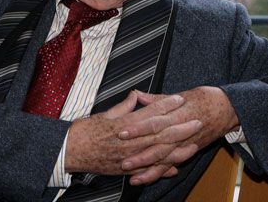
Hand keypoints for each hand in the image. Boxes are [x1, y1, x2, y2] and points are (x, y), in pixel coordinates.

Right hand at [65, 91, 200, 175]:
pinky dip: (162, 169)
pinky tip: (176, 167)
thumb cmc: (85, 131)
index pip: (150, 113)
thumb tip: (136, 96)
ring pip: (158, 153)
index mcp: (124, 125)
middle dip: (180, 127)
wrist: (71, 152)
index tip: (179, 99)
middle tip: (197, 121)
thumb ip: (124, 107)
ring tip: (194, 143)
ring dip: (178, 148)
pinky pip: (148, 170)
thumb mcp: (105, 114)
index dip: (166, 105)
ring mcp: (129, 157)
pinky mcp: (126, 169)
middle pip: (160, 133)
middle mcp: (129, 142)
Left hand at [119, 86, 239, 184]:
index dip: (139, 128)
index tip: (123, 132)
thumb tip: (137, 94)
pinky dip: (157, 173)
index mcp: (178, 114)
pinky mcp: (187, 152)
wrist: (228, 109)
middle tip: (122, 160)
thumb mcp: (182, 94)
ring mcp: (185, 144)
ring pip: (164, 159)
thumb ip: (158, 99)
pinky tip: (143, 179)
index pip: (156, 122)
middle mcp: (182, 132)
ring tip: (130, 173)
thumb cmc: (205, 99)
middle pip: (158, 145)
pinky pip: (170, 165)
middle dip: (140, 154)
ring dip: (147, 167)